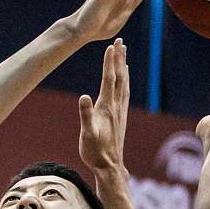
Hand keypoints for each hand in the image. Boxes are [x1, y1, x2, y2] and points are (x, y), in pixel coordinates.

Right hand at [78, 38, 130, 178]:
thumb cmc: (95, 152)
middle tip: (120, 41)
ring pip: (124, 83)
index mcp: (106, 107)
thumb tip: (83, 97)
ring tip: (123, 53)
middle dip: (119, 58)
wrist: (109, 167)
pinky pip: (125, 93)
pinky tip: (125, 77)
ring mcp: (120, 111)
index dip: (109, 62)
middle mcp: (116, 106)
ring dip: (123, 67)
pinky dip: (125, 80)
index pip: (108, 79)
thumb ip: (85, 115)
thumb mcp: (87, 135)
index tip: (111, 46)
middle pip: (119, 77)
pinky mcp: (121, 117)